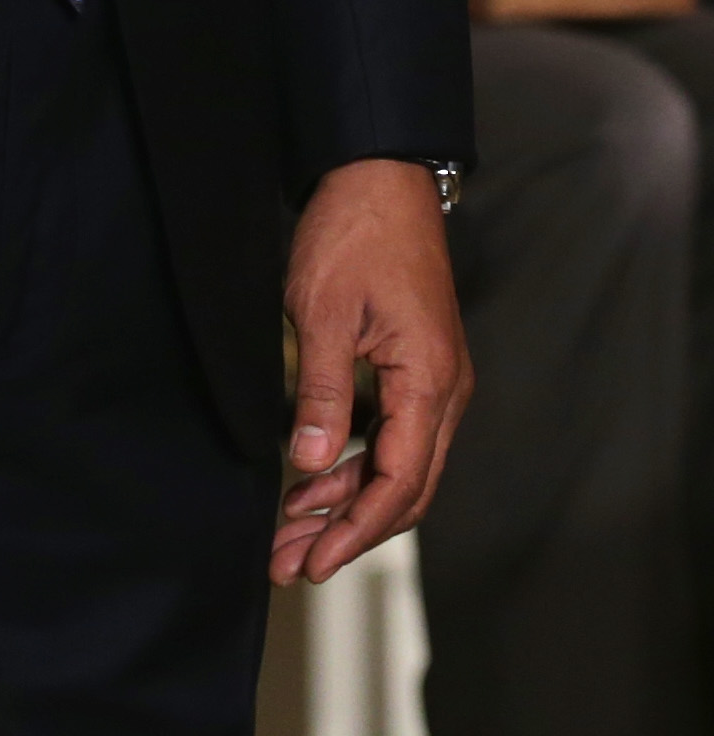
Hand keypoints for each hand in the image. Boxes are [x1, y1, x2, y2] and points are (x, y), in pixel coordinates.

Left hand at [272, 157, 471, 585]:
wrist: (380, 173)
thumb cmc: (355, 232)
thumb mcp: (324, 310)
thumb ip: (321, 392)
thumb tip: (309, 465)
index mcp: (430, 381)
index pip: (401, 483)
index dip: (355, 531)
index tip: (311, 561)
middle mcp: (445, 390)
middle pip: (405, 488)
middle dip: (348, 531)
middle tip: (290, 562)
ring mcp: (435, 379)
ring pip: (399, 466)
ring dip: (348, 502)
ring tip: (291, 531)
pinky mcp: (416, 366)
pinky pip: (393, 435)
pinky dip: (354, 464)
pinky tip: (312, 480)